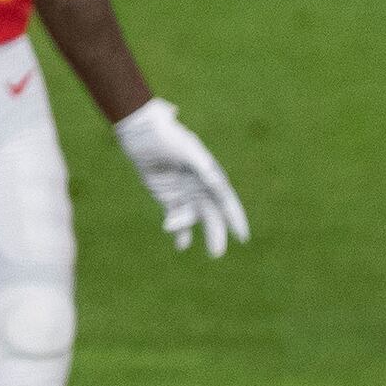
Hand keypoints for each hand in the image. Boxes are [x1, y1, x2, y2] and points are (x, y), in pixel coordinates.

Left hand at [109, 98, 248, 255]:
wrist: (143, 132)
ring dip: (188, 228)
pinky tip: (181, 245)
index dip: (235, 218)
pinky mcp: (167, 197)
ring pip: (193, 218)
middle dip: (216, 234)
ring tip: (175, 233)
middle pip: (212, 215)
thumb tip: (220, 186)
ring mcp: (184, 192)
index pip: (226, 201)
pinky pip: (176, 217)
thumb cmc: (169, 137)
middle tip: (216, 253)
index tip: (243, 236)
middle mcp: (200, 187)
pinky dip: (179, 231)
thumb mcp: (189, 150)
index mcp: (210, 176)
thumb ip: (205, 168)